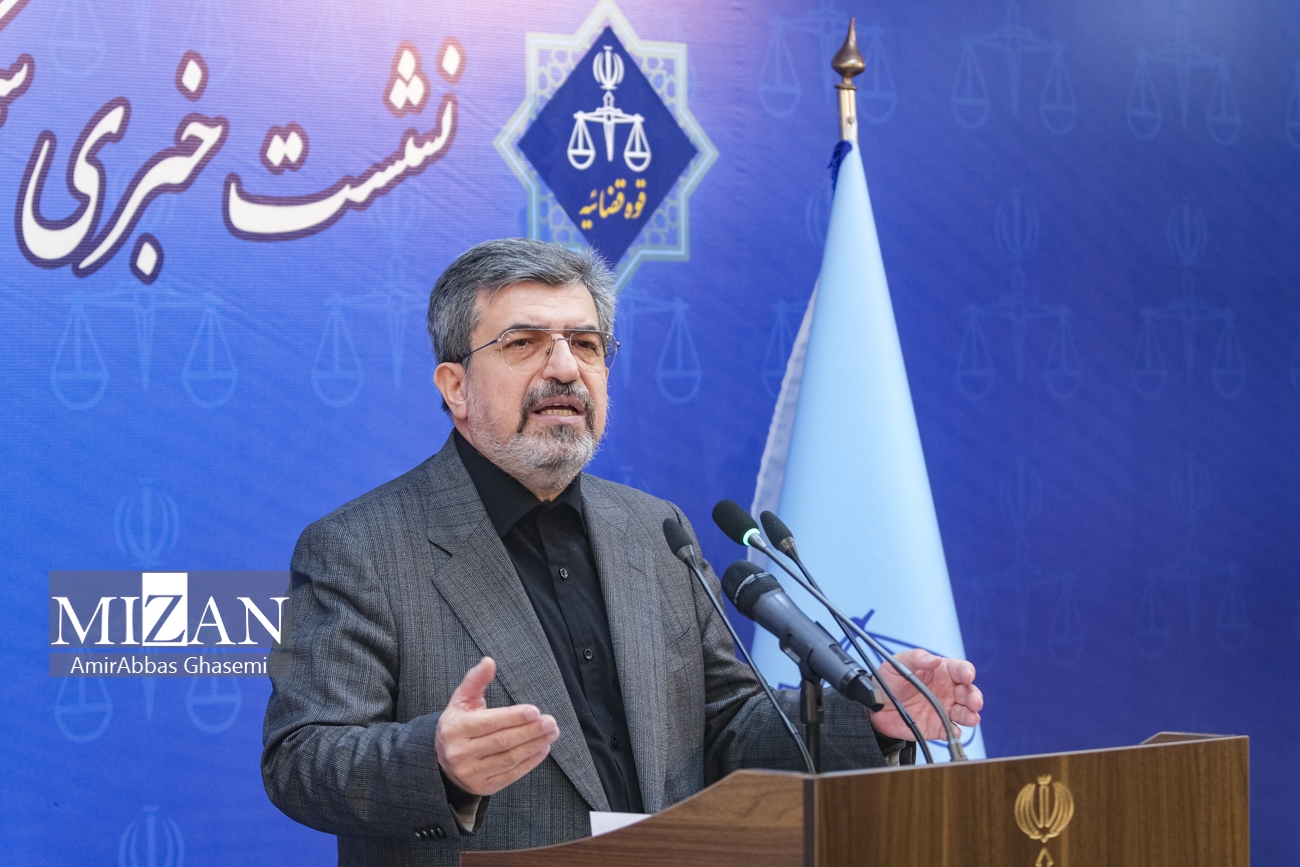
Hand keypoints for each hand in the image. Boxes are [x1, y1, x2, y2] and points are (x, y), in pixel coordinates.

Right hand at [435, 657, 559, 795]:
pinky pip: (511, 775)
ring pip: (508, 759)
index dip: (513, 717)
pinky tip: (543, 749)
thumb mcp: (461, 701)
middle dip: (530, 731)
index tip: (535, 711)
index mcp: (455, 729)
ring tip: (551, 733)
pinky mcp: (483, 786)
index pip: (489, 723)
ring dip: (534, 745)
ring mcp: (471, 772)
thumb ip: (475, 680)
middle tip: (551, 722)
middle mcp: (460, 753)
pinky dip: (530, 762)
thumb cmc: (459, 724)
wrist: (443, 761)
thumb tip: (489, 661)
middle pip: (502, 741)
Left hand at [869, 649, 982, 741]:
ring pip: (965, 713)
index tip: (967, 676)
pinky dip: (955, 732)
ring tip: (970, 717)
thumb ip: (917, 658)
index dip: (967, 672)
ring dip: (970, 715)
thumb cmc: (888, 680)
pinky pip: (951, 731)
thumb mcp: (899, 663)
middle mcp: (947, 691)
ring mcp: (943, 709)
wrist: (874, 705)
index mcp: (941, 672)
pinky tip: (953, 731)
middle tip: (974, 702)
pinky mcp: (937, 727)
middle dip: (975, 697)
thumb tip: (934, 659)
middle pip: (969, 693)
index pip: (961, 669)